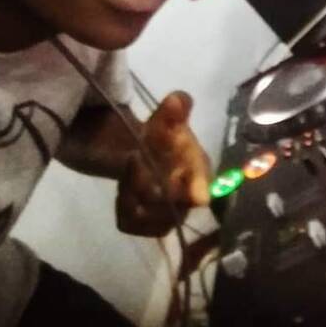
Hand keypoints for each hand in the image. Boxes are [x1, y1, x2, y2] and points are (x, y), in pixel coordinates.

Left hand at [115, 91, 210, 235]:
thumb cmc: (164, 138)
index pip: (203, 186)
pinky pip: (129, 224)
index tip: (196, 194)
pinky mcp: (146, 227)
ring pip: (146, 217)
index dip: (199, 188)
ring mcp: (167, 217)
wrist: (148, 156)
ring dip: (132, 193)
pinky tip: (124, 192)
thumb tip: (177, 99)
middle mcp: (188, 200)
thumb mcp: (166, 120)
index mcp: (200, 173)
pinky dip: (122, 207)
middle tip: (134, 158)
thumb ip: (173, 112)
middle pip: (170, 204)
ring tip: (128, 171)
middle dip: (149, 182)